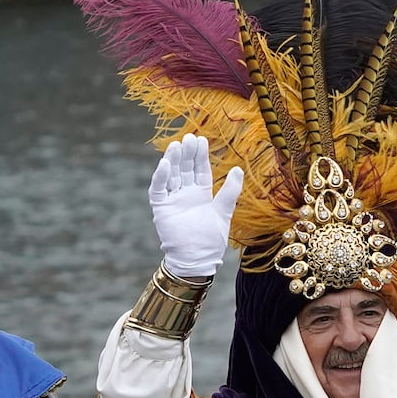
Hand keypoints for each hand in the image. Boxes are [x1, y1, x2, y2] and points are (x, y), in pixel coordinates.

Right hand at [148, 133, 243, 279]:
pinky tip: (166, 165)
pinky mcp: (161, 209)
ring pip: (171, 175)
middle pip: (185, 169)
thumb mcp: (224, 212)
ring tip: (176, 145)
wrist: (197, 259)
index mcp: (201, 194)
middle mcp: (186, 194)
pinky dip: (161, 177)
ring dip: (173, 160)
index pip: (200, 170)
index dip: (200, 156)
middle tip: (188, 138)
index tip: (201, 140)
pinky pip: (158, 190)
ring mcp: (173, 200)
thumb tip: (238, 169)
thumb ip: (230, 191)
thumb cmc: (211, 239)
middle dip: (186, 154)